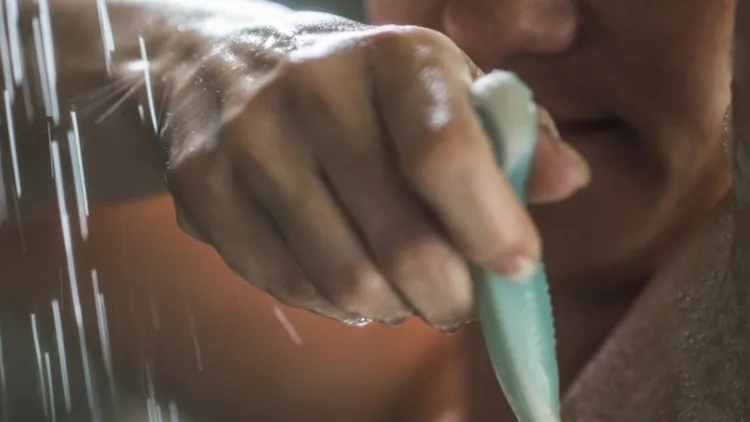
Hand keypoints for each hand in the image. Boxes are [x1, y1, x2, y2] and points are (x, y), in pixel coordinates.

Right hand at [162, 13, 589, 329]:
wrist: (217, 62)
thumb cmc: (352, 83)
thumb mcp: (436, 83)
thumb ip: (508, 132)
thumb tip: (567, 182)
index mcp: (390, 57)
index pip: (445, 154)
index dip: (489, 226)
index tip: (517, 266)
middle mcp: (313, 91)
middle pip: (399, 239)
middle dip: (448, 296)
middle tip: (460, 303)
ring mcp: (249, 143)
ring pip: (343, 278)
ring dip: (391, 307)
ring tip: (404, 293)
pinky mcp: (202, 189)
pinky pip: (285, 284)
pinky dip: (331, 303)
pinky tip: (348, 283)